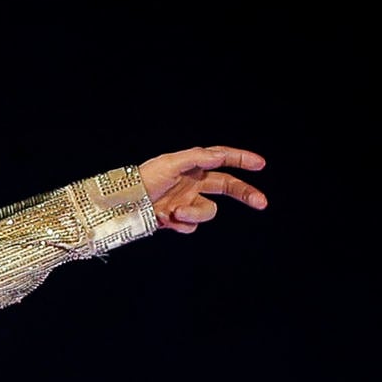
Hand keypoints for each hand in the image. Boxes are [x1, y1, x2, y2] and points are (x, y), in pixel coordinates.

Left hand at [137, 146, 267, 233]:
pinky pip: (191, 226)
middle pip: (227, 186)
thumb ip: (196, 158)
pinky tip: (165, 219)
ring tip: (175, 212)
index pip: (222, 159)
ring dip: (196, 213)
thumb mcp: (168, 164)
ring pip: (208, 211)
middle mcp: (192, 183)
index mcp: (191, 165)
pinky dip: (182, 224)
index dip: (241, 160)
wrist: (120, 205)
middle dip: (245, 194)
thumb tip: (220, 156)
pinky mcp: (177, 219)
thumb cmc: (142, 179)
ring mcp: (186, 201)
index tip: (260, 164)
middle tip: (261, 203)